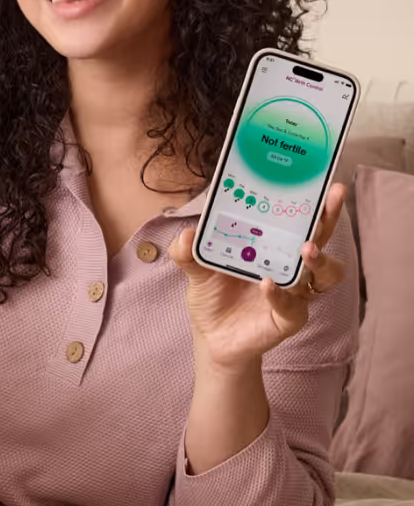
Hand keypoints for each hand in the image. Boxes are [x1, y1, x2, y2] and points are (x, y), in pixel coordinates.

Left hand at [169, 184, 347, 367]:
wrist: (212, 337)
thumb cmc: (212, 295)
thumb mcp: (195, 268)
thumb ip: (187, 250)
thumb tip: (186, 233)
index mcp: (272, 245)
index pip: (298, 218)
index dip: (311, 200)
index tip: (317, 179)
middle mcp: (290, 266)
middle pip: (321, 237)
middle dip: (328, 216)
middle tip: (330, 196)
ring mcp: (295, 292)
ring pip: (325, 274)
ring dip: (318, 259)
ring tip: (305, 248)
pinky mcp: (289, 318)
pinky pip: (292, 304)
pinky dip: (280, 293)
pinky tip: (267, 284)